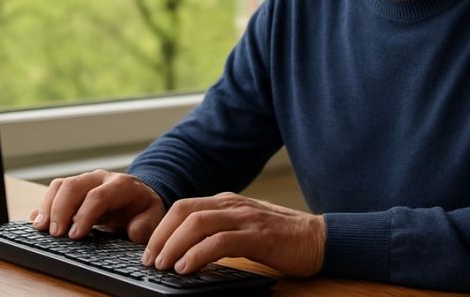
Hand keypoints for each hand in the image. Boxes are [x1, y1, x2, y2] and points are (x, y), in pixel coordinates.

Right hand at [29, 169, 164, 242]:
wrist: (139, 196)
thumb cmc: (144, 209)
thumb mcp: (153, 217)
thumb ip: (146, 225)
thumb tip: (132, 232)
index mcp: (121, 185)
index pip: (98, 196)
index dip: (84, 215)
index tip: (75, 235)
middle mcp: (100, 178)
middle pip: (74, 186)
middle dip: (61, 210)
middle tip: (55, 234)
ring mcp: (85, 181)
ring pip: (60, 185)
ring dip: (48, 206)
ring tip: (41, 228)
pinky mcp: (74, 189)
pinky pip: (54, 191)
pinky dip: (44, 205)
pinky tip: (37, 220)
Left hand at [142, 192, 324, 276]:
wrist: (320, 239)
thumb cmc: (283, 238)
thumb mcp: (245, 227)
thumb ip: (220, 230)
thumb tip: (187, 250)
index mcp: (227, 202)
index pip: (184, 207)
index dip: (162, 227)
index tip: (149, 249)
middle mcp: (233, 205)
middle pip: (184, 211)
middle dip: (161, 236)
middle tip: (150, 259)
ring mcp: (245, 218)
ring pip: (197, 224)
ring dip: (174, 245)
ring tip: (163, 265)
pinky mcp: (257, 235)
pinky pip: (219, 242)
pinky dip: (197, 254)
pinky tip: (186, 267)